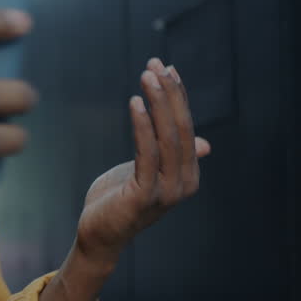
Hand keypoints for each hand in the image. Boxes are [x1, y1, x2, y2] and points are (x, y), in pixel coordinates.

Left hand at [74, 58, 210, 267]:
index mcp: (188, 174)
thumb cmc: (117, 201)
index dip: (178, 96)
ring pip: (168, 138)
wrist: (98, 235)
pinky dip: (143, 126)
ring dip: (158, 103)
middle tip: (155, 64)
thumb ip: (168, 154)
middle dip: (169, 93)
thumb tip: (202, 142)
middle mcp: (185, 182)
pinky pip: (147, 153)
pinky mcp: (145, 195)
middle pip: (181, 128)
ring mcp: (168, 190)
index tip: (166, 67)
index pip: (186, 126)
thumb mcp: (145, 172)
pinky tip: (136, 103)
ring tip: (147, 76)